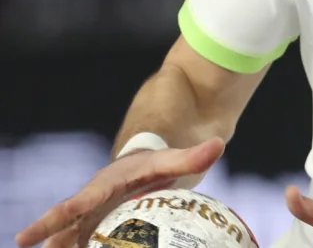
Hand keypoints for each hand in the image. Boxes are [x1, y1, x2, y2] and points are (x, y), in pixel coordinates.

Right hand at [14, 137, 224, 247]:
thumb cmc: (158, 162)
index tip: (24, 238)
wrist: (150, 164)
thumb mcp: (173, 160)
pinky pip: (90, 246)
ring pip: (72, 242)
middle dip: (49, 245)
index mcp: (101, 188)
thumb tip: (219, 143)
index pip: (73, 207)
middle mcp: (91, 206)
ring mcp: (94, 220)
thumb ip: (194, 156)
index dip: (50, 222)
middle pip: (64, 231)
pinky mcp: (102, 230)